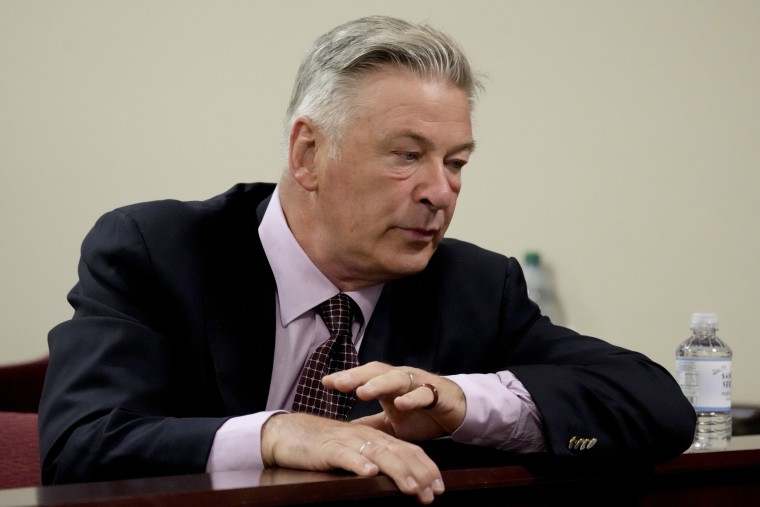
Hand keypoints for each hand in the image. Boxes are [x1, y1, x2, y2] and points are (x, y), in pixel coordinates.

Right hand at [260, 412, 443, 503]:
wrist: (287, 433)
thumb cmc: (322, 446)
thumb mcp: (354, 453)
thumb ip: (374, 461)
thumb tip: (396, 481)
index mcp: (374, 438)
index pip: (407, 450)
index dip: (426, 468)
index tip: (440, 488)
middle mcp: (365, 437)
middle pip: (399, 452)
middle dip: (420, 473)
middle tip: (434, 493)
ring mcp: (347, 441)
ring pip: (379, 454)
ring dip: (398, 471)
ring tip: (412, 487)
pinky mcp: (327, 448)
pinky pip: (345, 455)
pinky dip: (358, 463)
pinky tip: (369, 473)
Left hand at [323, 362, 465, 441]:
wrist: (456, 411)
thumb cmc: (420, 413)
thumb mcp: (390, 424)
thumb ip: (368, 426)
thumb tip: (341, 433)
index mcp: (387, 384)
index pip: (363, 376)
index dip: (345, 378)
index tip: (324, 383)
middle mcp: (400, 379)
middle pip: (375, 372)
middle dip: (356, 376)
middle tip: (338, 383)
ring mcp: (418, 384)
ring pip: (397, 379)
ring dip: (379, 384)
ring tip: (363, 392)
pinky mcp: (437, 393)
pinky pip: (423, 394)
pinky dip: (412, 398)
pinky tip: (400, 404)